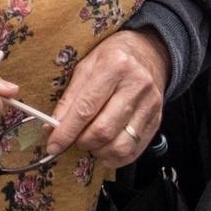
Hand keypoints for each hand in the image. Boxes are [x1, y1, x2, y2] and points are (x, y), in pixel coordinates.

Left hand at [45, 30, 168, 169]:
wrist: (148, 52)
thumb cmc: (112, 57)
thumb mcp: (86, 66)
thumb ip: (70, 97)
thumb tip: (53, 126)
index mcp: (114, 66)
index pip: (85, 109)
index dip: (66, 132)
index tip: (53, 145)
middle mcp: (135, 85)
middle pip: (103, 131)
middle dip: (81, 142)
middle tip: (73, 139)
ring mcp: (150, 104)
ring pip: (120, 146)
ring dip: (98, 152)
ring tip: (90, 143)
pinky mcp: (157, 120)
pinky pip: (134, 150)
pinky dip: (115, 158)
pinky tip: (105, 148)